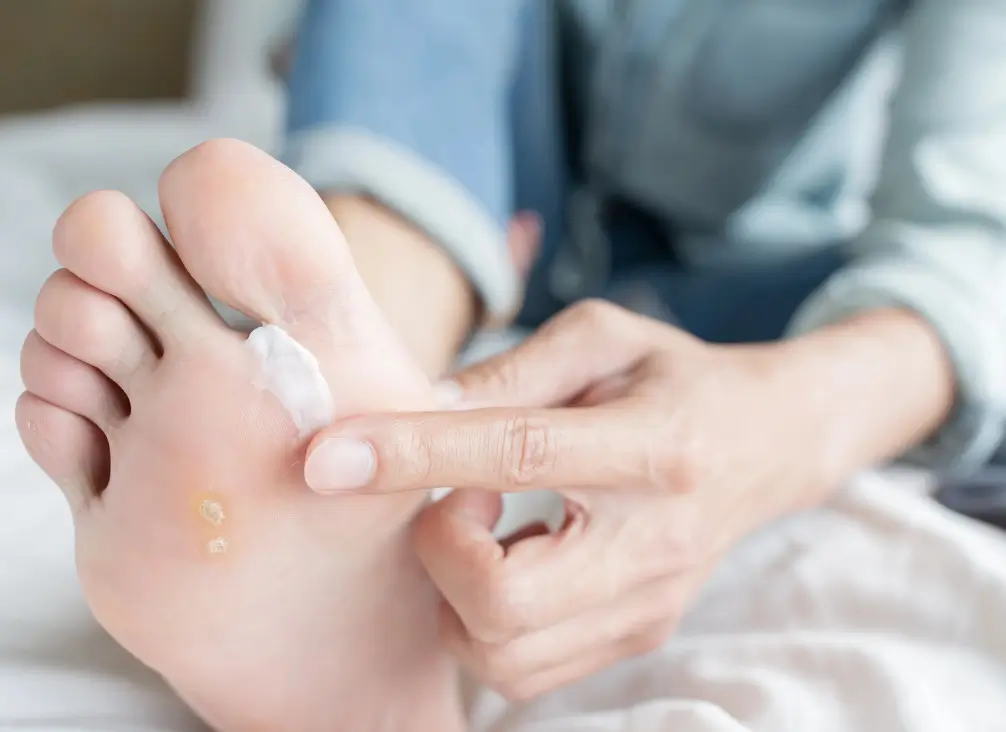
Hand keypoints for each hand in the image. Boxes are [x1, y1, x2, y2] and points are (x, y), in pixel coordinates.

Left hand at [304, 300, 864, 698]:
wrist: (769, 444)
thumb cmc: (675, 376)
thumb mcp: (602, 338)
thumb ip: (511, 370)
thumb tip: (414, 409)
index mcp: (653, 445)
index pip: (519, 456)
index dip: (414, 455)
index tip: (328, 456)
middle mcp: (655, 544)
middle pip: (504, 603)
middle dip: (440, 551)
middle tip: (459, 494)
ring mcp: (648, 606)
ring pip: (502, 654)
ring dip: (457, 588)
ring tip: (489, 521)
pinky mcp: (635, 636)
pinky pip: (524, 667)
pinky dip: (484, 618)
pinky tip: (508, 555)